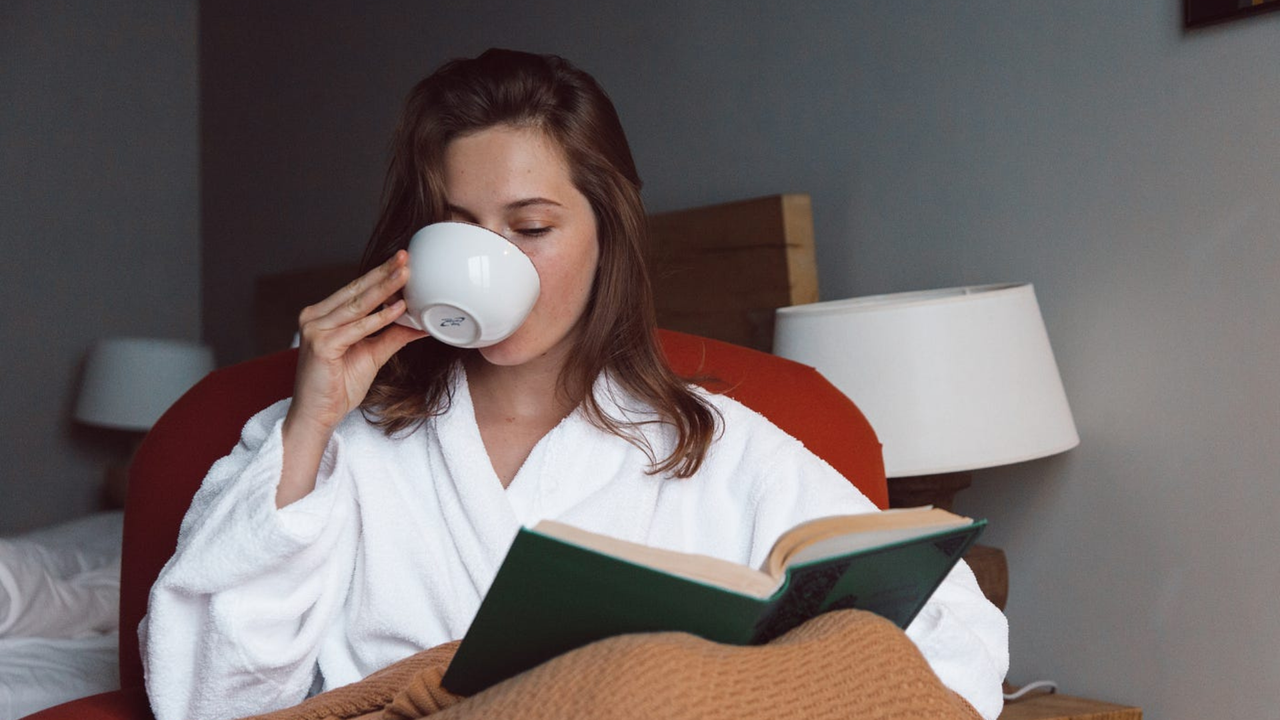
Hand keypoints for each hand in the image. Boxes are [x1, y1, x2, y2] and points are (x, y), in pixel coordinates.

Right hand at [277, 251, 425, 505]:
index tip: (403, 262)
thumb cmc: (338, 386)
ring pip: (358, 305)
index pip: (356, 290)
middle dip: (384, 273)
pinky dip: (379, 318)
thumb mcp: (372, 354)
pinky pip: (357, 328)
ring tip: (407, 275)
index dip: (380, 275)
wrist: (318, 415)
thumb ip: (392, 336)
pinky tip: (398, 308)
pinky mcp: (321, 345)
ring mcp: (315, 329)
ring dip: (385, 288)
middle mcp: (316, 317)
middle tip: (407, 257)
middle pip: (357, 291)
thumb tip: (419, 323)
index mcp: (324, 315)